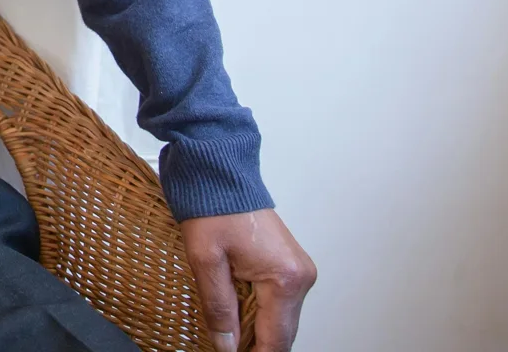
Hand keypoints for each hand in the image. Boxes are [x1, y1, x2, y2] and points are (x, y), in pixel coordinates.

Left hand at [181, 208, 314, 351]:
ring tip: (225, 327)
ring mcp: (298, 270)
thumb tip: (226, 346)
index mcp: (286, 278)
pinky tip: (234, 309)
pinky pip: (277, 300)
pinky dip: (257, 310)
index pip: (275, 339)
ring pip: (279, 318)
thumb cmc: (213, 206)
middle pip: (281, 332)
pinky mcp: (289, 264)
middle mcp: (301, 276)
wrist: (220, 172)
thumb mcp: (206, 260)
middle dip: (252, 344)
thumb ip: (218, 308)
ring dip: (254, 328)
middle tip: (223, 345)